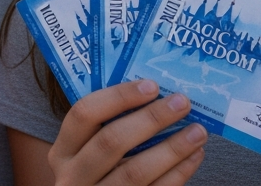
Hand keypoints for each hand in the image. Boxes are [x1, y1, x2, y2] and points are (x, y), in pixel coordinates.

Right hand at [47, 80, 205, 185]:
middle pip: (111, 141)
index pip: (84, 114)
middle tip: (181, 103)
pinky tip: (194, 156)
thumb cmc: (96, 174)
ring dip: (172, 148)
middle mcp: (73, 175)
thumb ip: (105, 129)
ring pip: (135, 171)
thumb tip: (155, 96)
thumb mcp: (85, 154)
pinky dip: (178, 173)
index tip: (151, 85)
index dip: (118, 97)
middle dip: (151, 119)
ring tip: (198, 131)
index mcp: (62, 151)